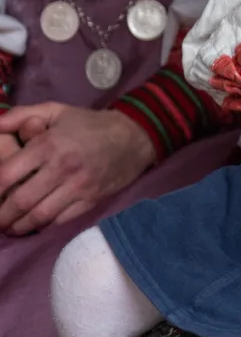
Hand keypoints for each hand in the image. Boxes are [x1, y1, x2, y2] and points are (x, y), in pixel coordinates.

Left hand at [0, 103, 156, 235]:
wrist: (132, 138)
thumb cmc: (88, 124)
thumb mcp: (55, 110)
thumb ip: (20, 115)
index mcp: (48, 144)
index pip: (7, 175)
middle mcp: (61, 168)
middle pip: (20, 202)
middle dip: (2, 216)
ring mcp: (77, 187)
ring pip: (38, 217)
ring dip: (18, 226)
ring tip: (10, 226)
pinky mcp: (89, 202)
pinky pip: (59, 221)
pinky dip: (42, 226)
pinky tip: (34, 224)